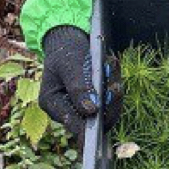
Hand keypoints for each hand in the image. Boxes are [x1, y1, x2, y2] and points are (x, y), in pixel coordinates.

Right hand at [39, 25, 122, 141]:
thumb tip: (91, 111)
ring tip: (112, 66)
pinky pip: (111, 100)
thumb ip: (78, 87)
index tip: (100, 121)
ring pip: (107, 111)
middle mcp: (68, 110)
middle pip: (94, 121)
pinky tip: (112, 64)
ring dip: (114, 92)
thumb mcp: (69, 65)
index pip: (72, 123)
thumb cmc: (64, 51)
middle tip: (115, 86)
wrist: (68, 40)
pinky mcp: (97, 101)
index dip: (87, 129)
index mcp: (53, 104)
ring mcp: (84, 106)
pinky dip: (114, 83)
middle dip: (109, 104)